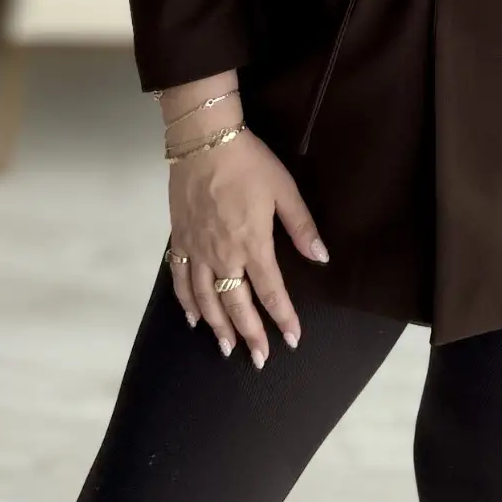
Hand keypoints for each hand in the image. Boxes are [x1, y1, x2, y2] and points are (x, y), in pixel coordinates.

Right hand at [167, 128, 328, 366]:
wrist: (204, 141)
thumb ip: (302, 227)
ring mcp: (197, 249)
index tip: (292, 339)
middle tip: (259, 359)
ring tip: (227, 348)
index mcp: (253, 244)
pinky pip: (179, 279)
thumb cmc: (249, 163)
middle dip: (250, 334)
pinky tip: (193, 318)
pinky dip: (186, 302)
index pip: (271, 291)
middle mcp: (223, 255)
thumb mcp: (284, 190)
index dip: (283, 317)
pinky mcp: (180, 239)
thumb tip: (322, 258)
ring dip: (218, 326)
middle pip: (237, 304)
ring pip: (206, 299)